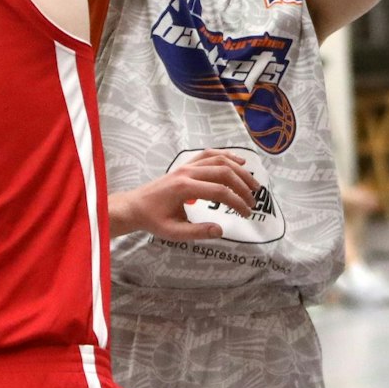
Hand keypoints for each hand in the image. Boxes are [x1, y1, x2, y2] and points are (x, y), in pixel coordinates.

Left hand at [115, 150, 260, 240]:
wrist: (135, 206)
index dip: (236, 202)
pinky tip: (239, 162)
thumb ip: (197, 232)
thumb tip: (221, 230)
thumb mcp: (173, 232)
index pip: (219, 192)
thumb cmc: (153, 220)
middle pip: (223, 172)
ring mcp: (187, 165)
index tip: (246, 214)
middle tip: (253, 201)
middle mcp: (188, 172)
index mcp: (185, 189)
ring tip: (253, 183)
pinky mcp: (187, 164)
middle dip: (243, 186)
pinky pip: (209, 154)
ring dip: (239, 170)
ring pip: (219, 160)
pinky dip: (226, 156)